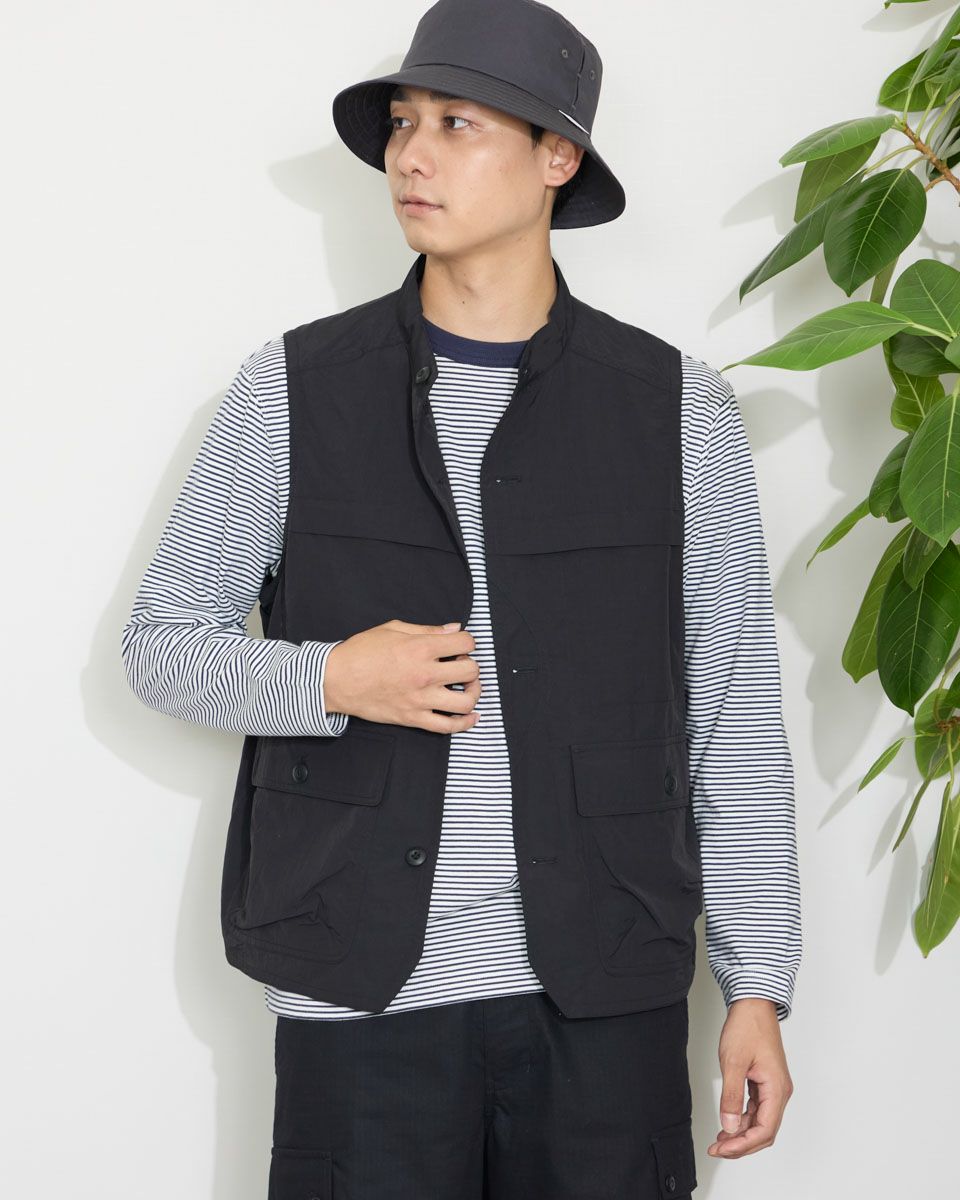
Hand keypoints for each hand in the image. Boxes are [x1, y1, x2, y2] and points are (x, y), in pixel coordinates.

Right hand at [323, 619, 480, 733]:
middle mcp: (425, 674)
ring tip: (467, 688)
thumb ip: (427, 629)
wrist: (336, 680)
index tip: (461, 645)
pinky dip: (464, 724)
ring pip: (465, 701)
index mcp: (421, 648)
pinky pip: (447, 727)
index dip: (467, 641)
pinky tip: (471, 717)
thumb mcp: (393, 629)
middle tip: (460, 664)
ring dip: (473, 693)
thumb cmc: (361, 652)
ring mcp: (420, 699)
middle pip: (471, 671)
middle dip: (471, 665)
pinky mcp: (413, 718)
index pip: (465, 643)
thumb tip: (453, 629)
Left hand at [707, 997, 793, 1158]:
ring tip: (719, 1140)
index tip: (723, 1149)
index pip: (764, 1130)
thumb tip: (729, 1127)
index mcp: (777, 1089)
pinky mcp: (765, 1082)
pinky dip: (742, 1119)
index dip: (743, 1144)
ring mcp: (773, 1087)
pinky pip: (756, 1109)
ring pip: (760, 1121)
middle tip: (718, 1149)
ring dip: (741, 1133)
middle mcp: (779, 1091)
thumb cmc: (747, 1027)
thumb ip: (731, 1097)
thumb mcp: (733, 1062)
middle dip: (742, 1144)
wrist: (753, 1004)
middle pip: (765, 1131)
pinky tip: (728, 1123)